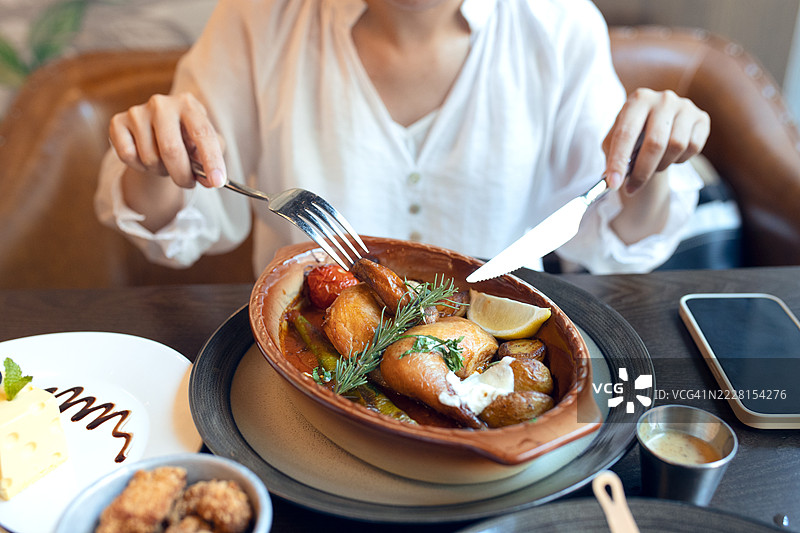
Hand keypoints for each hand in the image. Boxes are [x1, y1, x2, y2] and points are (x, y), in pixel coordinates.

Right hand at [108, 92, 225, 187]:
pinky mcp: (117, 122)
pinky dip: (139, 166)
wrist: (157, 132)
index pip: (202, 133)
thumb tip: (210, 180)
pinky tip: (145, 157)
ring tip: (165, 163)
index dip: (211, 159)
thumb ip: (213, 159)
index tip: (217, 182)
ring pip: (150, 157)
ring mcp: (137, 112)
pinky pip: (128, 155)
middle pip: (171, 149)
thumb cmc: (187, 139)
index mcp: (188, 105)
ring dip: (161, 170)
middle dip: (182, 174)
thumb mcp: (208, 144)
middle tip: (188, 183)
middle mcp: (161, 104)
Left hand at [603, 88, 709, 193]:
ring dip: (661, 165)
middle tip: (631, 189)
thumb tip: (612, 179)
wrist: (659, 122)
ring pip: (676, 146)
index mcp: (638, 100)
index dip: (618, 161)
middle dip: (642, 172)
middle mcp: (663, 99)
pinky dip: (679, 159)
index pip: (626, 134)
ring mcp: (685, 107)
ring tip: (653, 164)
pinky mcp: (702, 118)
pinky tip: (670, 155)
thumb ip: (612, 155)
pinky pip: (693, 147)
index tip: (614, 183)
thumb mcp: (616, 139)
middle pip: (655, 143)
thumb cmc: (633, 133)